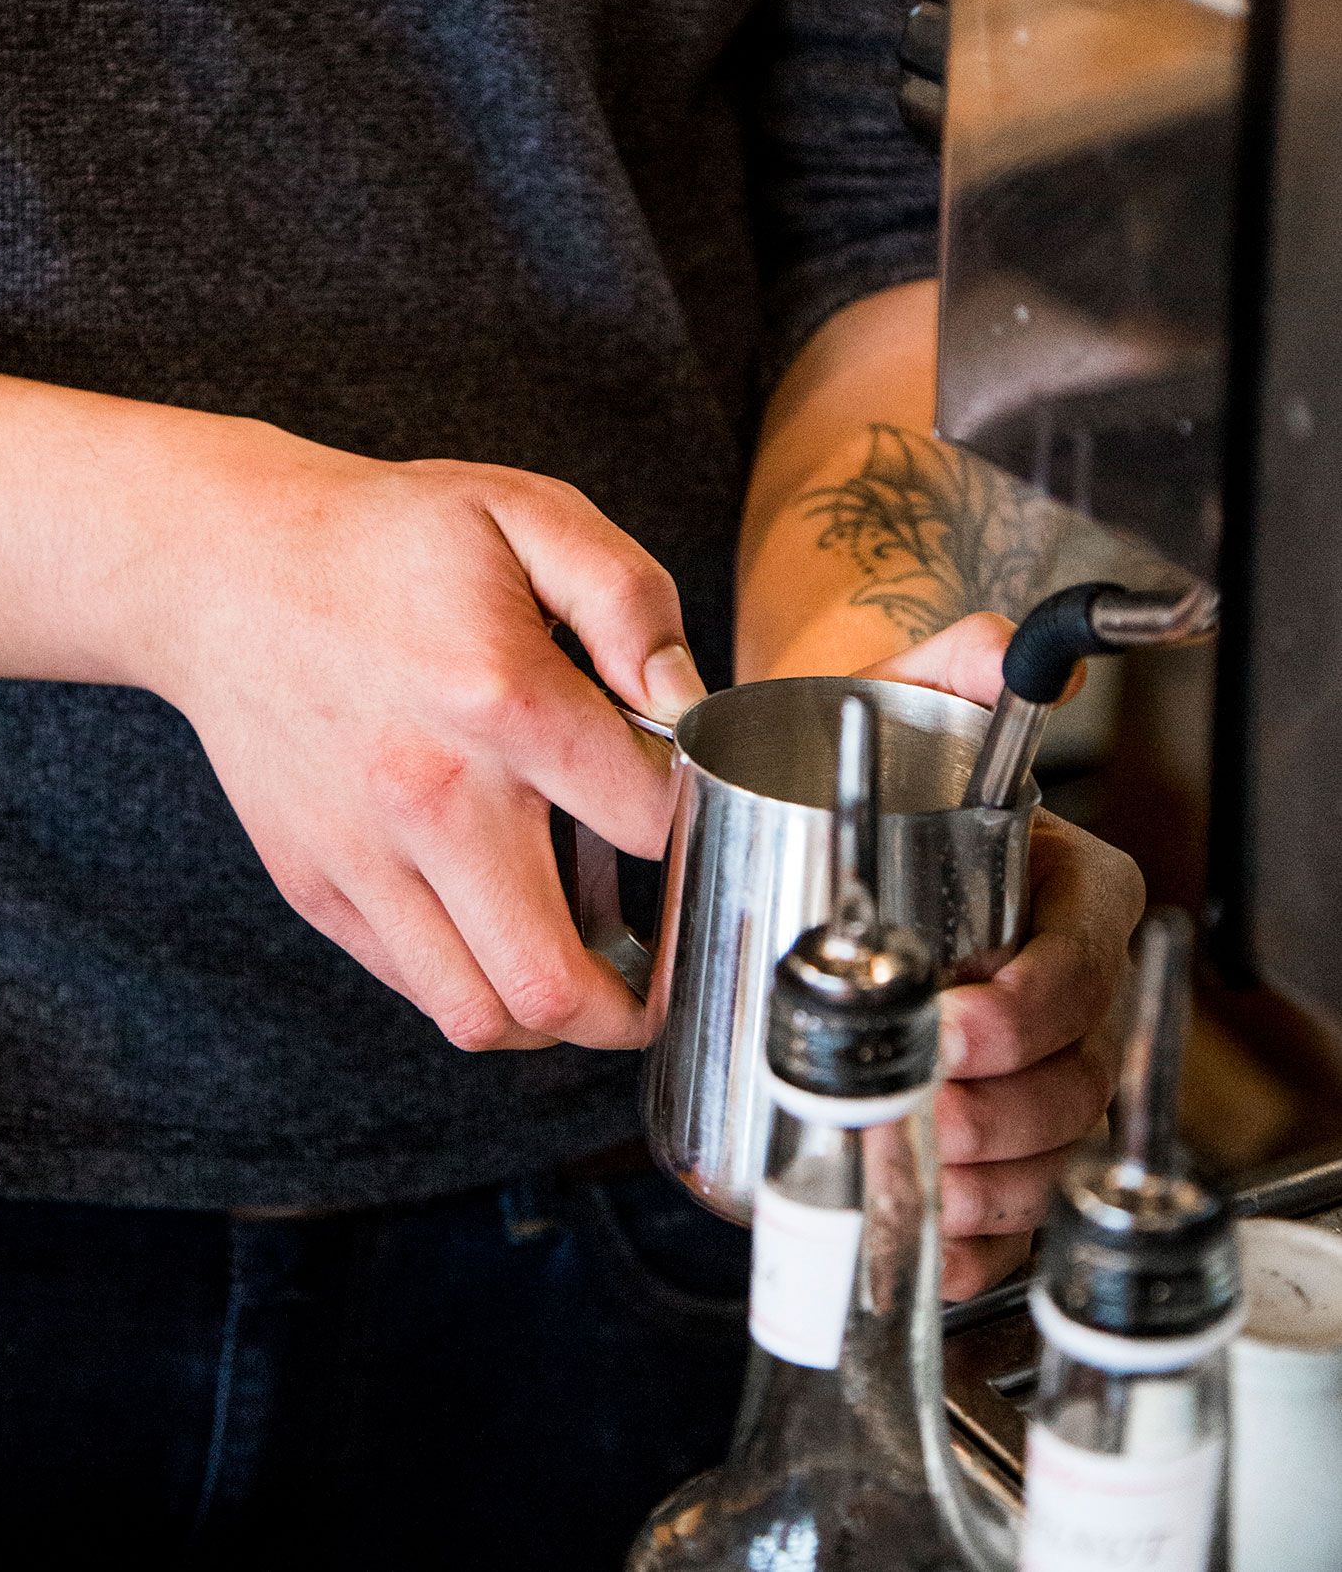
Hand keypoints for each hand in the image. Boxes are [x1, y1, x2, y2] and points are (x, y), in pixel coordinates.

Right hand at [148, 430, 704, 1053]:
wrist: (225, 567)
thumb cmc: (385, 540)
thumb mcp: (528, 515)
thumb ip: (631, 602)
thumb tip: (687, 702)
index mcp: (502, 701)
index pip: (648, 825)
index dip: (691, 824)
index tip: (688, 815)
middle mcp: (431, 798)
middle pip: (555, 984)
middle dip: (635, 1005)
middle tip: (663, 980)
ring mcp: (362, 855)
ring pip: (478, 1015)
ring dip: (549, 1018)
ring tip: (584, 977)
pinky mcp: (313, 883)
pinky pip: (411, 984)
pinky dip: (470, 984)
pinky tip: (497, 930)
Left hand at [866, 613, 1144, 1300]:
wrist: (810, 795)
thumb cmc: (874, 759)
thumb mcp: (905, 694)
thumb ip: (955, 662)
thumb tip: (1000, 650)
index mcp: (1069, 890)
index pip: (1082, 963)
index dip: (1029, 1008)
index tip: (953, 1023)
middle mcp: (1066, 983)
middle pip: (1072, 1077)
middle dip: (995, 1112)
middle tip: (906, 1106)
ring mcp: (1033, 1064)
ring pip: (1049, 1153)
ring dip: (984, 1181)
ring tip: (904, 1169)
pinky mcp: (988, 1131)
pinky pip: (1011, 1211)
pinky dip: (974, 1241)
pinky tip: (925, 1241)